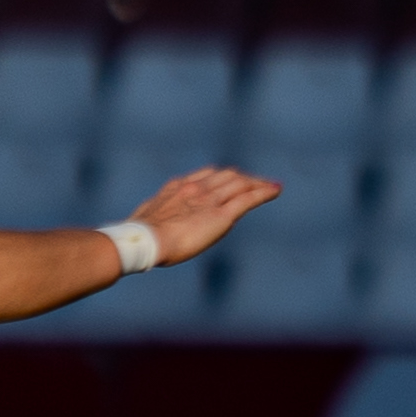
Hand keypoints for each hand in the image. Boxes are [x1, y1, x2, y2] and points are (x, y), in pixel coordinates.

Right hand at [129, 167, 278, 264]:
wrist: (145, 240)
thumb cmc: (140, 237)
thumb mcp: (145, 220)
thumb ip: (154, 218)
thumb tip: (148, 226)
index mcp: (177, 187)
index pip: (206, 176)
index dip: (221, 177)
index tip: (229, 180)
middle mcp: (196, 188)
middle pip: (226, 176)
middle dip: (242, 178)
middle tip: (255, 183)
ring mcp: (210, 200)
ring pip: (240, 184)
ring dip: (257, 183)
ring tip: (271, 186)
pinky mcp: (221, 215)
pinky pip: (248, 198)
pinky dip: (263, 192)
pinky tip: (275, 190)